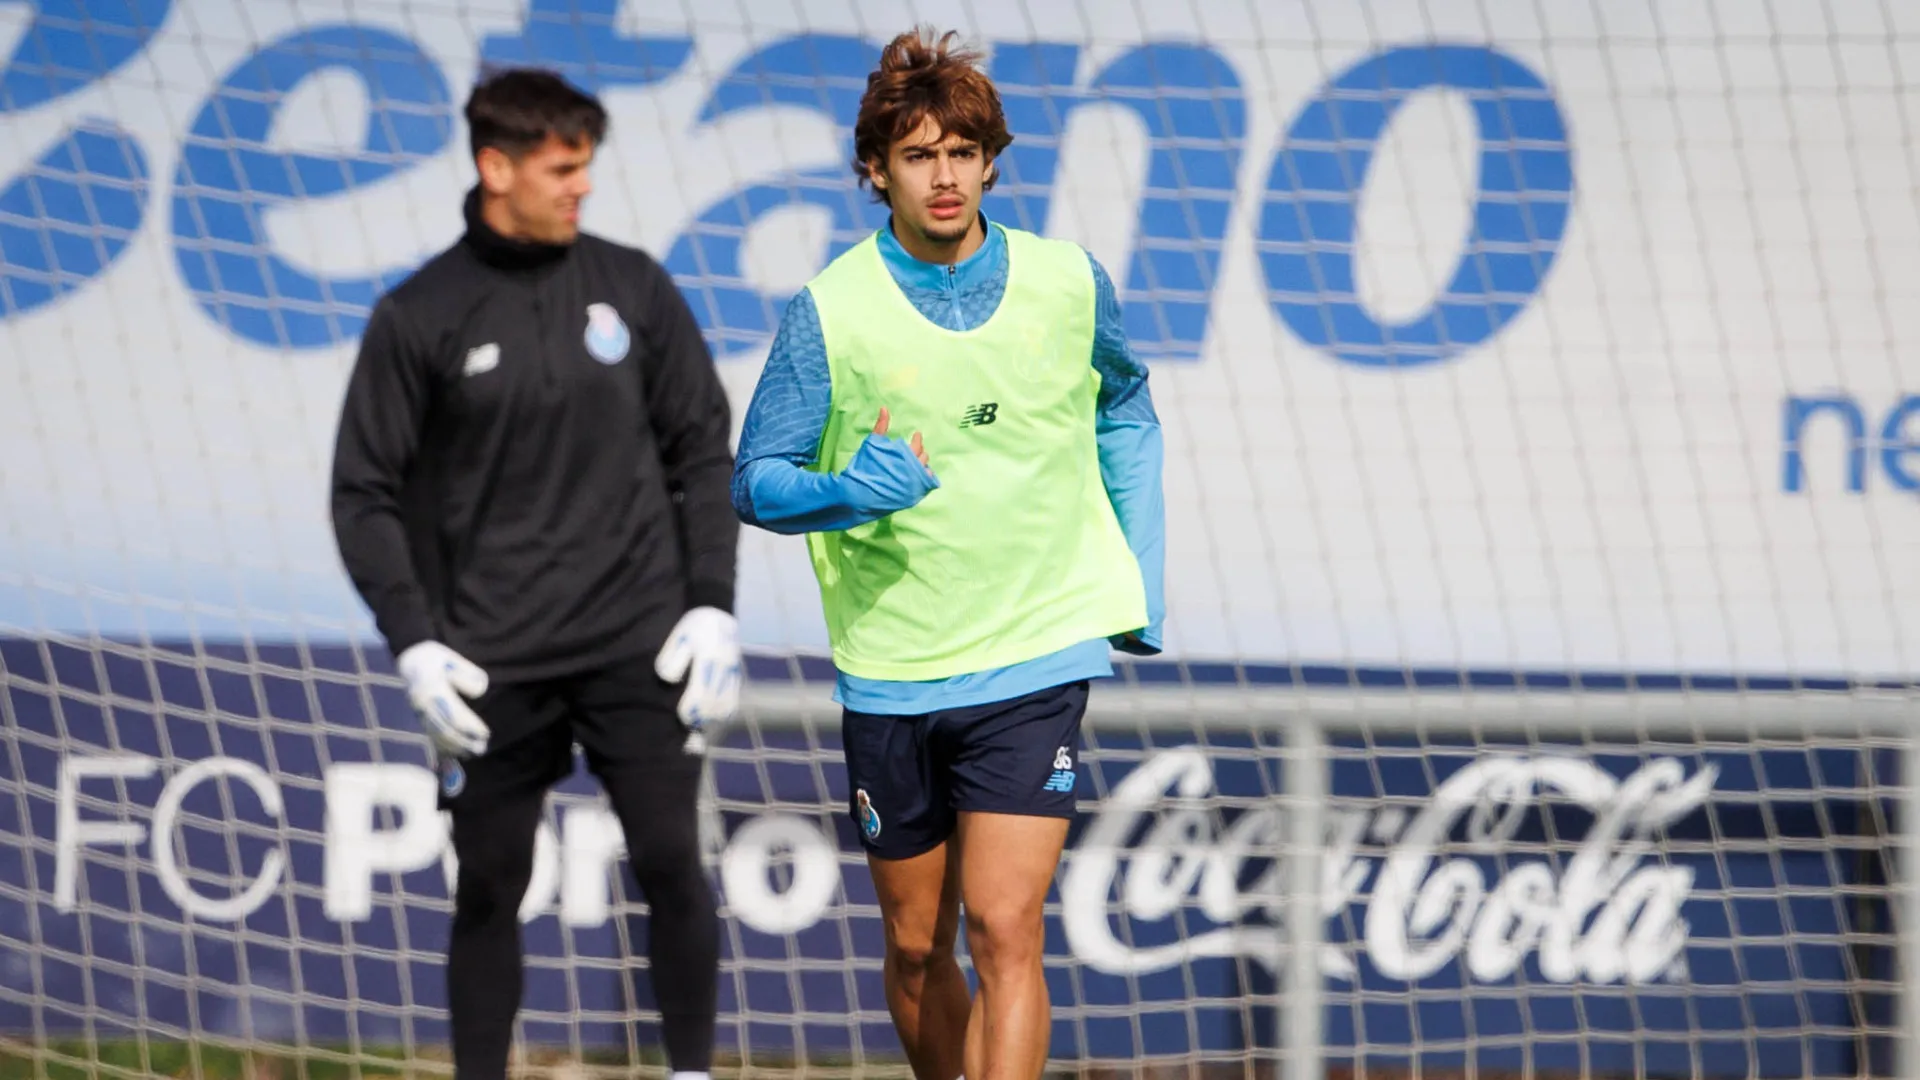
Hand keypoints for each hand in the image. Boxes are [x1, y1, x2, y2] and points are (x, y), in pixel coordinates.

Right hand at [396, 641, 490, 757]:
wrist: (408, 660)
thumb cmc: (433, 658)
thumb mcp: (452, 658)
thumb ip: (467, 674)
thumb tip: (479, 692)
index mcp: (432, 688)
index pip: (454, 714)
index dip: (470, 726)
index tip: (484, 733)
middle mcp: (422, 703)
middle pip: (445, 728)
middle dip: (464, 741)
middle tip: (482, 748)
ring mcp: (416, 712)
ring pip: (436, 735)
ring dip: (455, 746)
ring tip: (473, 752)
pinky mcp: (415, 717)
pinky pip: (428, 735)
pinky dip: (442, 746)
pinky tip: (455, 752)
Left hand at [654, 606, 742, 753]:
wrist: (719, 616)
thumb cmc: (694, 628)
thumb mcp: (678, 638)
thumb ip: (671, 660)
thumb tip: (669, 680)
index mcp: (708, 660)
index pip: (700, 694)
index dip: (689, 710)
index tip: (681, 714)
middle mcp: (723, 670)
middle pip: (713, 705)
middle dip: (699, 717)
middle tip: (687, 718)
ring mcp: (733, 675)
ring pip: (726, 707)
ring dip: (711, 717)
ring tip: (698, 717)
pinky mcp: (737, 678)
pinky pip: (733, 703)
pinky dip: (723, 713)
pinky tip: (712, 713)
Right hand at [839, 407, 937, 516]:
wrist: (860, 495)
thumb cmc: (865, 468)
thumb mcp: (872, 444)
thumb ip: (881, 427)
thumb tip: (884, 408)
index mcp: (907, 457)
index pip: (917, 445)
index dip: (917, 439)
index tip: (916, 434)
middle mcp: (915, 471)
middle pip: (923, 457)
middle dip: (920, 451)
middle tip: (915, 447)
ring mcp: (915, 486)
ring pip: (926, 472)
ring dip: (922, 465)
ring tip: (916, 462)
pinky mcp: (912, 497)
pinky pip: (925, 486)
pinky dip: (923, 479)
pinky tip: (916, 476)